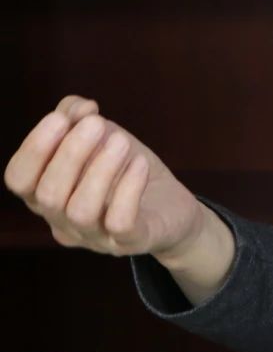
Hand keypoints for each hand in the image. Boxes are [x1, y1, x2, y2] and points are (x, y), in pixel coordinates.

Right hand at [4, 96, 210, 266]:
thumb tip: (79, 108)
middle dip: (70, 153)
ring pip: (80, 210)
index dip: (33, 149)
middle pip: (48, 195)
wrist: (173, 209)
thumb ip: (78, 117)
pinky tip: (140, 164)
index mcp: (46, 195)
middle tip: (97, 123)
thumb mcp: (101, 137)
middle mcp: (63, 221)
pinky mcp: (130, 243)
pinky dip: (128, 189)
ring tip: (122, 142)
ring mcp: (95, 237)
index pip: (19, 180)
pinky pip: (119, 222)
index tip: (60, 118)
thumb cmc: (126, 170)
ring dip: (100, 170)